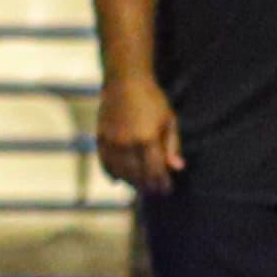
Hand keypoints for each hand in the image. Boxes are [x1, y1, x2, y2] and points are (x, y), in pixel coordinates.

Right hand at [96, 74, 182, 195]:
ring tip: (141, 187)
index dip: (161, 183)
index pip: (155, 170)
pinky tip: (119, 180)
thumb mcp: (169, 121)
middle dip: (148, 186)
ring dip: (131, 182)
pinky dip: (111, 173)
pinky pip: (104, 163)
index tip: (167, 190)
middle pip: (137, 174)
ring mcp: (111, 142)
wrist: (124, 83)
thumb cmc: (153, 100)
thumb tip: (177, 168)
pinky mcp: (100, 138)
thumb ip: (172, 146)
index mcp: (147, 139)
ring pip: (120, 171)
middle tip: (155, 192)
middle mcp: (127, 144)